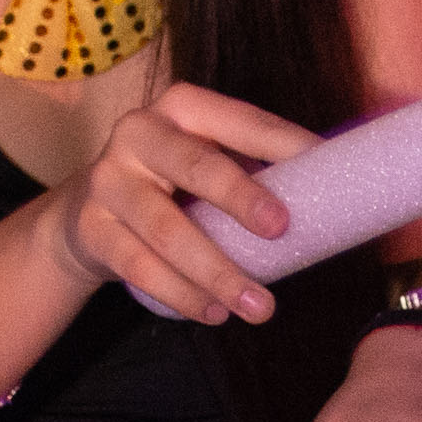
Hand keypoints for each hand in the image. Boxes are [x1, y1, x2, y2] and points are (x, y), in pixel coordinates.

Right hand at [40, 80, 323, 323]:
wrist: (85, 213)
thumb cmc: (171, 186)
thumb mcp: (206, 164)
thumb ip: (257, 173)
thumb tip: (336, 202)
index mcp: (184, 108)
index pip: (242, 121)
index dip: (284, 144)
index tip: (326, 168)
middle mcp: (140, 133)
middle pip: (195, 165)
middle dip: (240, 197)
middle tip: (281, 229)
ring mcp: (108, 180)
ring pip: (167, 230)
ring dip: (217, 272)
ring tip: (259, 307)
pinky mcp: (91, 227)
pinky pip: (139, 267)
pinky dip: (181, 295)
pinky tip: (213, 313)